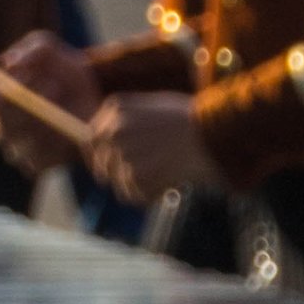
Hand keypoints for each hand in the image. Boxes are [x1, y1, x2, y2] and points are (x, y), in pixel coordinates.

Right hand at [0, 31, 100, 177]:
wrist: (95, 99)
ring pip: (19, 145)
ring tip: (66, 107)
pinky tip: (68, 130)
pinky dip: (57, 144)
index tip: (19, 81)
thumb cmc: (63, 71)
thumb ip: (31, 48)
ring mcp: (16, 147)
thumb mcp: (51, 50)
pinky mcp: (36, 164)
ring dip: (47, 124)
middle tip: (55, 86)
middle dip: (26, 109)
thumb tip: (9, 64)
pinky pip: (39, 161)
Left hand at [86, 92, 221, 204]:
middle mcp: (114, 129)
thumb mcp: (153, 108)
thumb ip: (127, 123)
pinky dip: (148, 195)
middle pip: (102, 165)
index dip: (99, 156)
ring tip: (165, 175)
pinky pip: (132, 195)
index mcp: (116, 109)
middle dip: (119, 175)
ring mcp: (122, 153)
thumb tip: (108, 146)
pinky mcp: (134, 176)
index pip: (91, 139)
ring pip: (119, 183)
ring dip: (139, 185)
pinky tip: (168, 184)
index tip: (109, 167)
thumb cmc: (190, 120)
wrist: (213, 133)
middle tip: (144, 177)